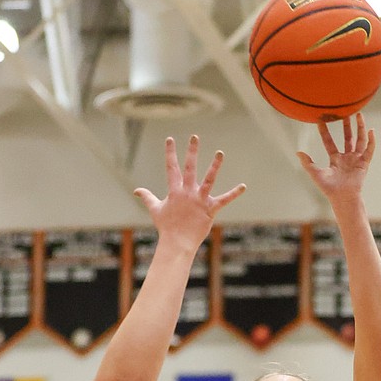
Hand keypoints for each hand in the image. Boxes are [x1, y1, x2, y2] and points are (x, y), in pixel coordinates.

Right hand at [135, 135, 245, 250]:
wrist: (177, 243)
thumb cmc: (166, 227)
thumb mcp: (155, 209)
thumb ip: (147, 197)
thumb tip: (136, 190)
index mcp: (175, 191)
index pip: (171, 168)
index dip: (170, 153)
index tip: (170, 138)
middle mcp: (187, 193)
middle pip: (189, 168)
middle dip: (191, 151)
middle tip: (194, 137)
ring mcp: (200, 200)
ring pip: (208, 179)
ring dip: (215, 165)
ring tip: (220, 153)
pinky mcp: (210, 209)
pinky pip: (224, 200)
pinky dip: (234, 193)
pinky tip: (243, 186)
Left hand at [298, 114, 373, 205]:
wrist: (343, 198)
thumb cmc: (329, 189)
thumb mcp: (316, 174)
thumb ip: (308, 163)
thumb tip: (298, 152)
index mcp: (335, 159)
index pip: (329, 142)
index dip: (325, 132)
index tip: (321, 121)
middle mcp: (347, 158)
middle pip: (347, 138)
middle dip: (346, 125)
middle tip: (345, 112)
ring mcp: (356, 160)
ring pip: (359, 140)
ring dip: (360, 128)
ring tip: (359, 115)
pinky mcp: (364, 163)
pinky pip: (369, 150)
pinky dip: (371, 141)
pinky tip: (371, 130)